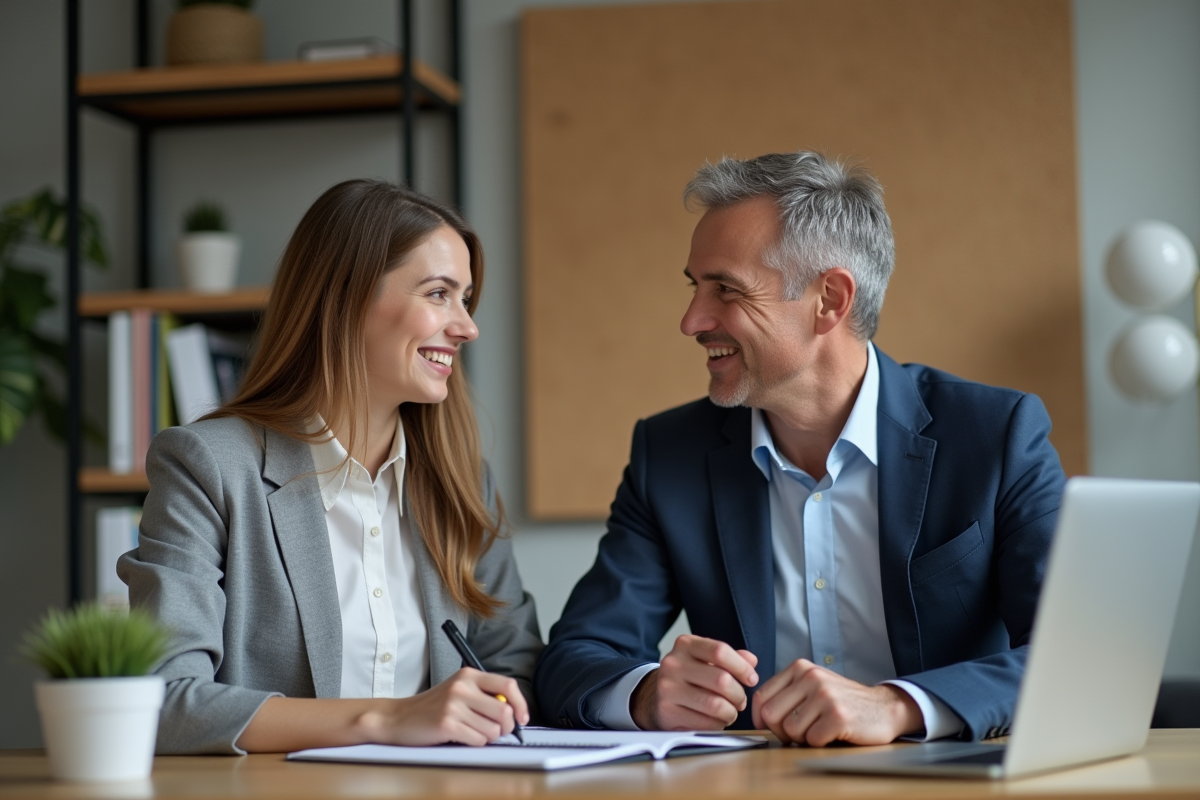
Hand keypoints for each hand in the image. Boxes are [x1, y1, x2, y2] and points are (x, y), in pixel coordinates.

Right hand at [358, 668, 528, 746]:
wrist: (398, 718)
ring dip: (487, 737)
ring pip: (493, 730)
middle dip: (505, 728)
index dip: (521, 704)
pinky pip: (478, 740)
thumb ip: (485, 696)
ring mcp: (454, 705)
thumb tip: (515, 713)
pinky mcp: (447, 724)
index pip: (508, 686)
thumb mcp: (459, 691)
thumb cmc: (433, 707)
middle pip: (504, 711)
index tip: (522, 718)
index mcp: (468, 675)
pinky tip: (459, 737)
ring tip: (471, 732)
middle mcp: (462, 686)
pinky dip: (474, 743)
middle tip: (495, 731)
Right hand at [631, 634, 758, 730]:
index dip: (742, 667)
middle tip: (740, 700)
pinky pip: (705, 724)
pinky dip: (717, 725)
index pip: (720, 651)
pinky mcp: (667, 712)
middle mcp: (673, 664)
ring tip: (729, 711)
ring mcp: (668, 688)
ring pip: (715, 705)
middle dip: (739, 694)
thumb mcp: (706, 660)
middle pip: (722, 680)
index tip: (751, 678)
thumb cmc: (689, 677)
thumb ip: (731, 658)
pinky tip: (714, 720)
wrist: (655, 697)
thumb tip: (751, 661)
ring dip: (730, 712)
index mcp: (685, 645)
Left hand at [751, 659, 921, 745]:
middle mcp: (811, 678)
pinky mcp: (838, 716)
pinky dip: (820, 743)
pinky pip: (812, 740)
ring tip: (819, 729)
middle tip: (798, 733)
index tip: (766, 726)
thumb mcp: (813, 685)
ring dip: (802, 738)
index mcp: (800, 668)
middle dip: (780, 731)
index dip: (759, 717)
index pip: (762, 695)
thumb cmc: (844, 701)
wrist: (884, 707)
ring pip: (790, 730)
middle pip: (771, 715)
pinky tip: (833, 733)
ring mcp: (825, 696)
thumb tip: (759, 714)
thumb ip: (787, 693)